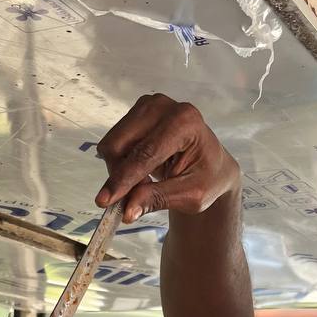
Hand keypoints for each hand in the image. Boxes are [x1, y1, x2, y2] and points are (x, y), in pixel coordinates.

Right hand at [96, 93, 239, 220]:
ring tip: (146, 182)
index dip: (123, 179)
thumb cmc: (207, 179)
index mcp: (185, 122)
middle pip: (119, 144)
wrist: (211, 165)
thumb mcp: (191, 196)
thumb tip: (128, 210)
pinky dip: (121, 163)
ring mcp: (148, 106)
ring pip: (112, 145)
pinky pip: (113, 144)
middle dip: (120, 175)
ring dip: (120, 170)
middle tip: (136, 196)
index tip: (105, 201)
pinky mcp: (136, 112)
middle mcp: (163, 107)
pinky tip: (141, 171)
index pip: (145, 153)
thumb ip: (158, 199)